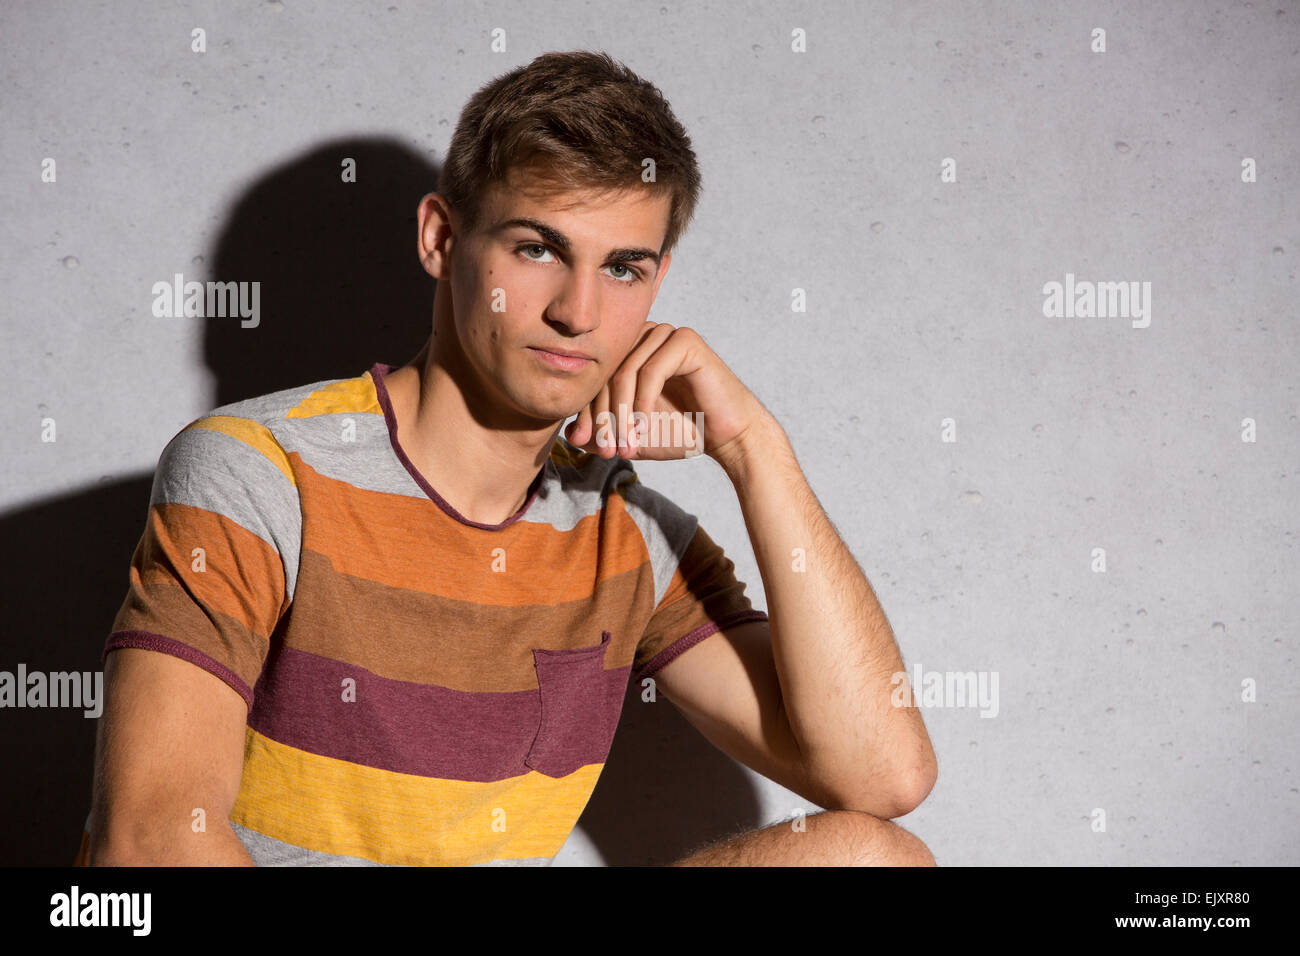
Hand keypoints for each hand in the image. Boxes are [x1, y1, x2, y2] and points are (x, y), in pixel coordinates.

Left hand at [563, 321, 772, 467]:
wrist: (726, 436)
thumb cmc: (681, 432)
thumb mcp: (631, 436)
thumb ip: (602, 434)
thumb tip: (569, 435)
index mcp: (628, 351)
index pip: (594, 377)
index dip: (586, 411)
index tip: (584, 444)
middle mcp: (644, 336)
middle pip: (606, 373)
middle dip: (603, 416)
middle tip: (607, 450)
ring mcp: (665, 334)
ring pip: (626, 372)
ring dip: (623, 414)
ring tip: (626, 446)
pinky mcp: (685, 340)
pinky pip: (651, 370)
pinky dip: (644, 402)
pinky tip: (646, 427)